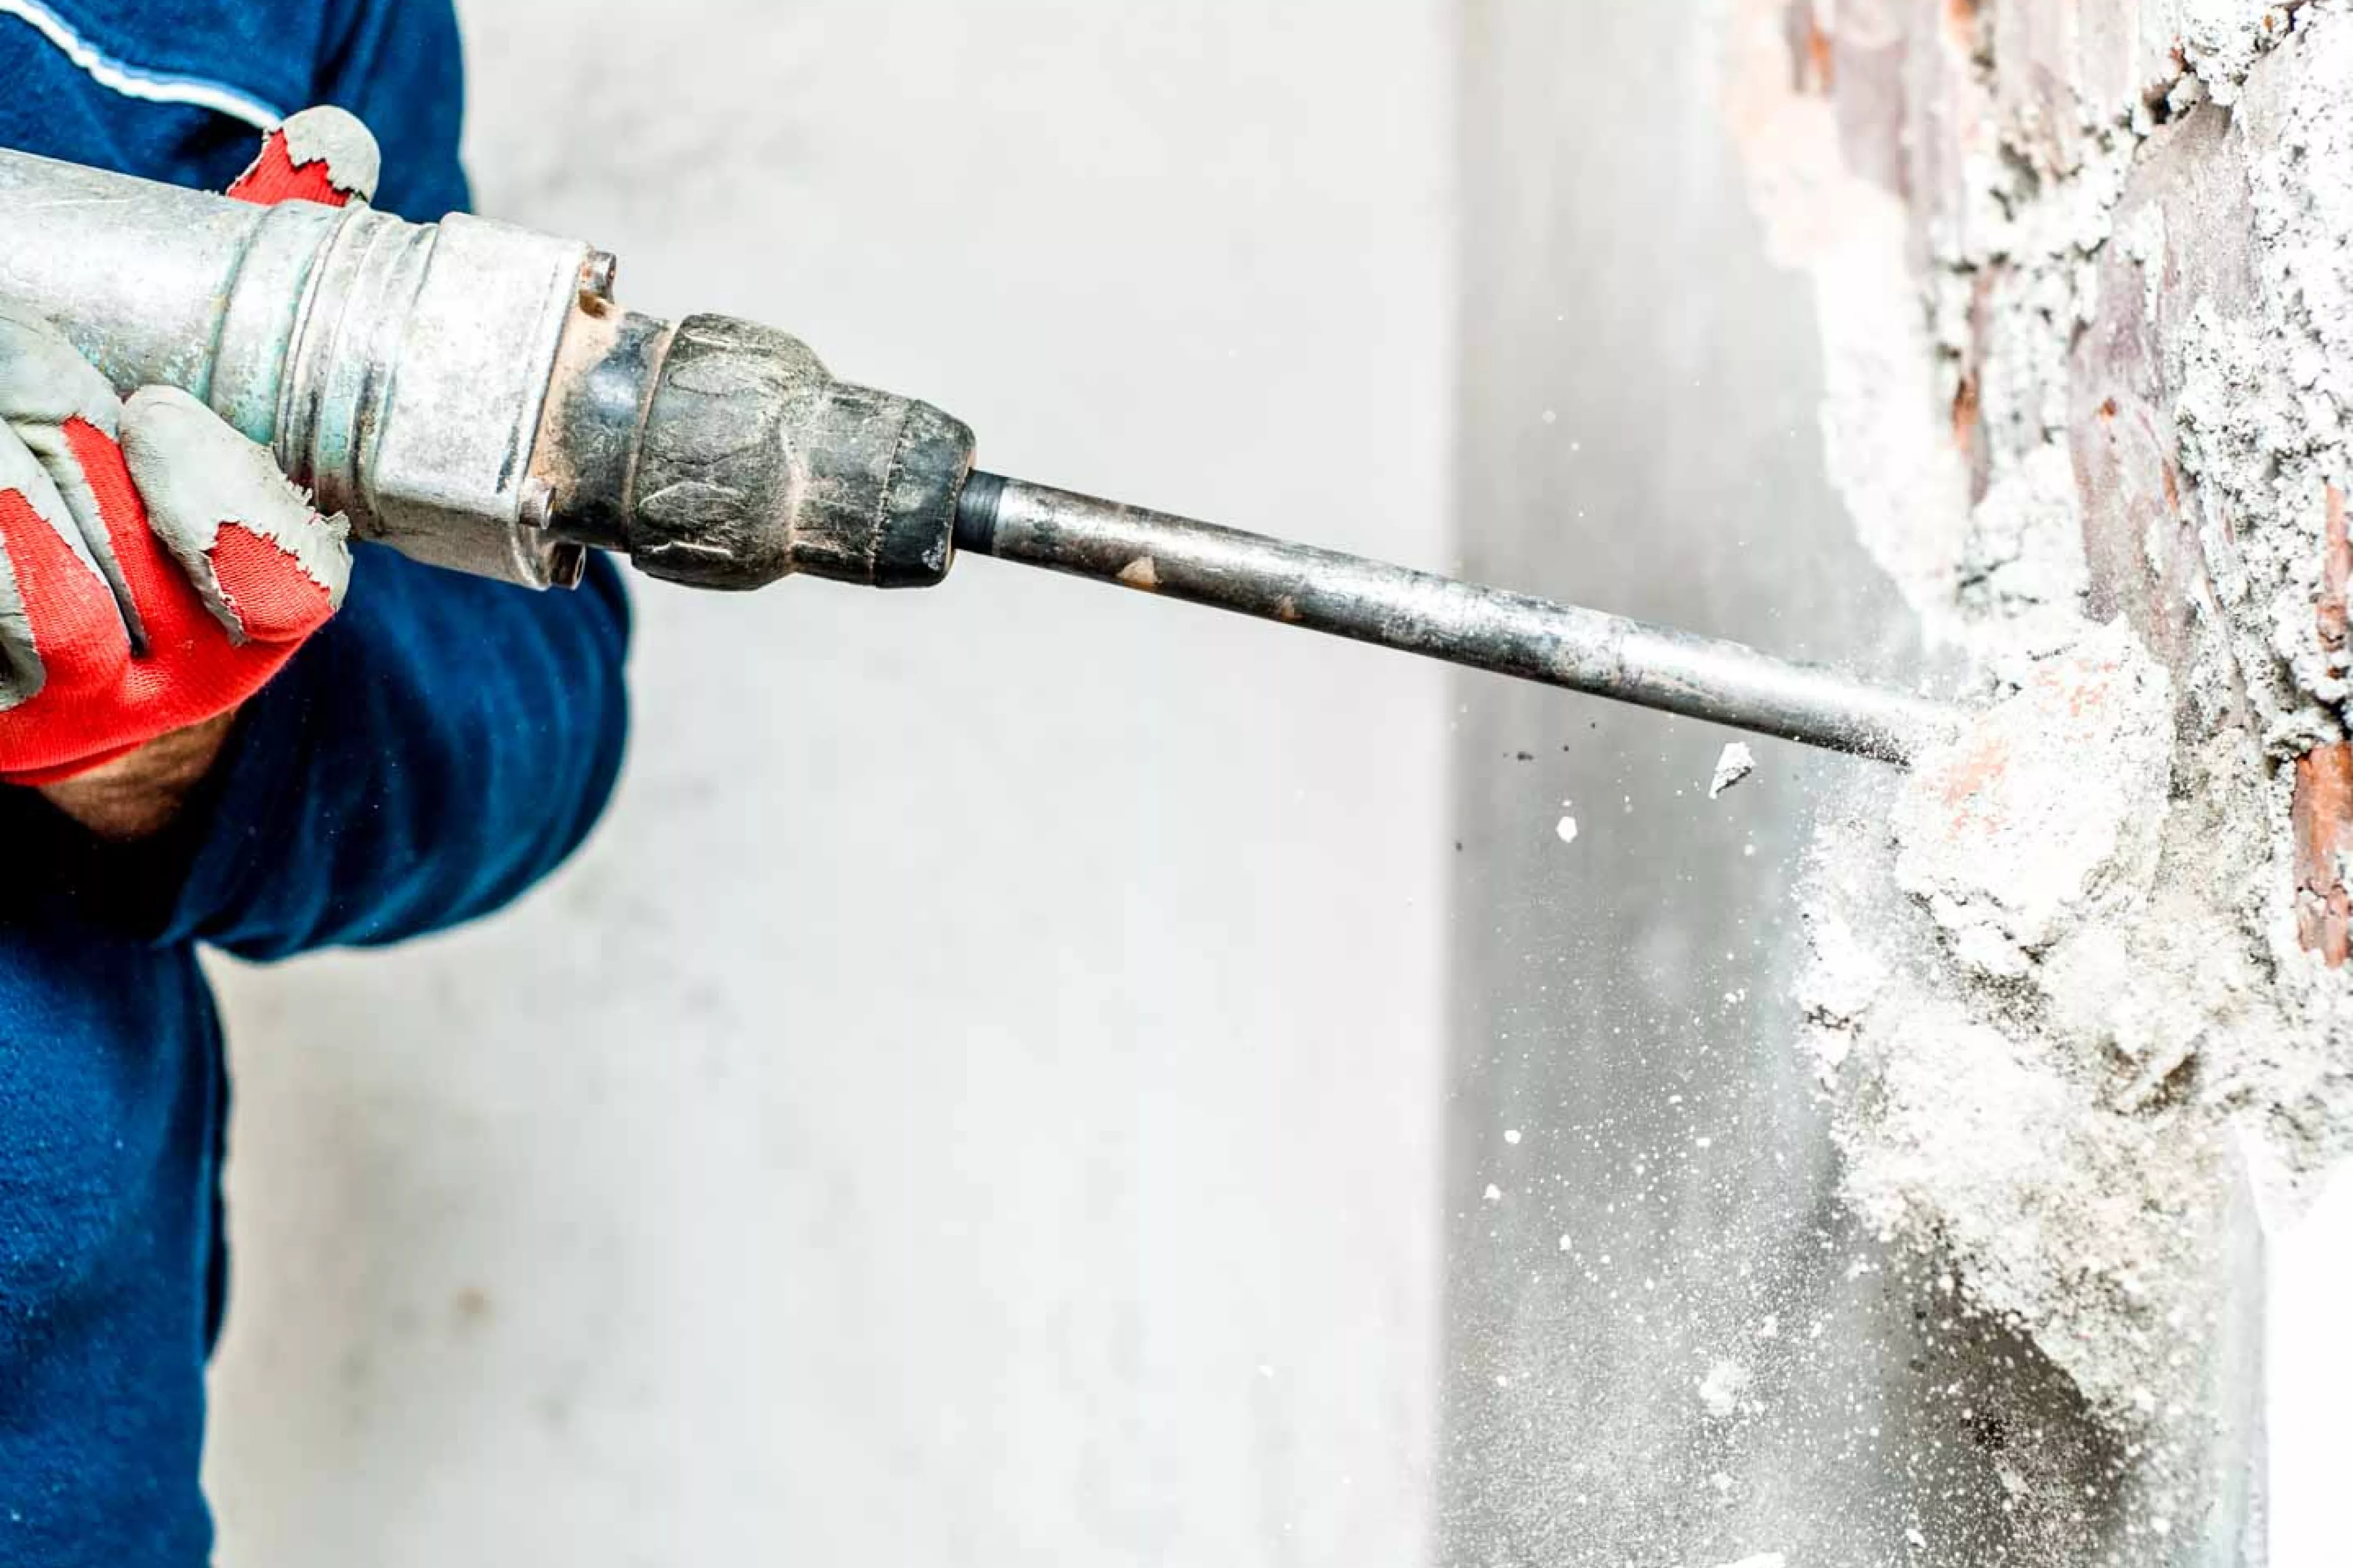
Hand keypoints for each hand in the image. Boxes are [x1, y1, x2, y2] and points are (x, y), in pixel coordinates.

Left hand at [4, 109, 377, 838]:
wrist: (94, 677)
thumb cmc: (170, 509)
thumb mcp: (243, 408)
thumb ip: (286, 287)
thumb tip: (327, 148)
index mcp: (273, 617)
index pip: (281, 584)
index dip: (219, 502)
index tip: (156, 410)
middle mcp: (187, 688)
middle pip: (118, 564)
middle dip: (49, 431)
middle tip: (13, 339)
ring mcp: (78, 717)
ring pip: (28, 604)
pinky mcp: (0, 724)